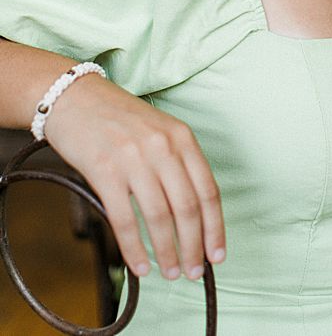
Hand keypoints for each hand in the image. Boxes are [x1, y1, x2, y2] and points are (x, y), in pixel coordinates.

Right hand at [41, 75, 224, 281]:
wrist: (75, 99)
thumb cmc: (120, 119)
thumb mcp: (160, 131)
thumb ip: (178, 163)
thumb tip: (192, 213)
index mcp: (183, 138)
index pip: (209, 191)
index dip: (215, 227)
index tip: (217, 254)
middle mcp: (163, 148)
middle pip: (188, 208)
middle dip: (195, 246)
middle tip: (195, 272)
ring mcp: (134, 160)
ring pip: (159, 216)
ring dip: (167, 251)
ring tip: (171, 272)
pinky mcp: (104, 172)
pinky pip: (124, 219)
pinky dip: (134, 247)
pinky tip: (140, 266)